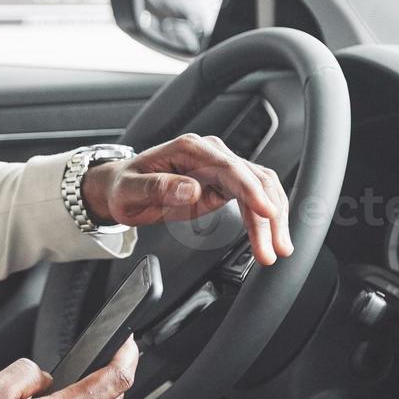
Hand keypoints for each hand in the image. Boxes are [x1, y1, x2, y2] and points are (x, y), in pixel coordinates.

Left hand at [80, 133, 293, 266]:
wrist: (122, 187)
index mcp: (190, 149)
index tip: (266, 212)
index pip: (230, 168)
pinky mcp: (225, 184)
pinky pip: (253, 198)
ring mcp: (221, 168)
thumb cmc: (124, 185)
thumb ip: (158, 187)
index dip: (251, 190)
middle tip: (274, 248)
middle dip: (269, 215)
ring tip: (277, 249)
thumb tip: (190, 189)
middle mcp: (211, 154)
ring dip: (273, 220)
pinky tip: (269, 238)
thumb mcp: (130, 190)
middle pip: (254, 179)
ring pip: (260, 189)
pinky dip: (264, 218)